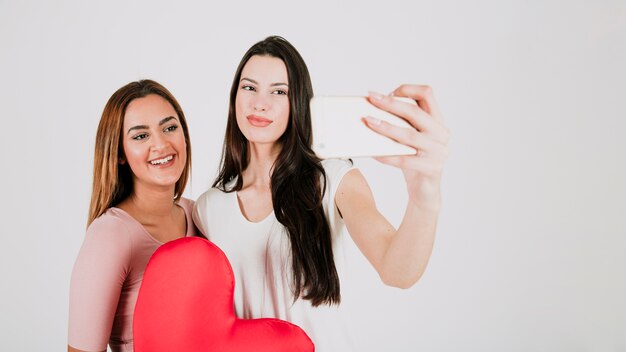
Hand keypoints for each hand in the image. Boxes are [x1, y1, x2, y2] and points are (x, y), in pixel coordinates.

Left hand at [364, 84, 449, 207]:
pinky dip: (386, 154)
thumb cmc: (415, 161)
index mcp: (438, 121)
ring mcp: (438, 151)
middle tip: (372, 98)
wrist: (425, 191)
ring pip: (408, 135)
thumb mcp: (413, 138)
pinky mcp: (430, 168)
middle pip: (415, 112)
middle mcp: (441, 134)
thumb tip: (375, 109)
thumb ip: (403, 123)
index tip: (389, 93)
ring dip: (385, 126)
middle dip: (390, 103)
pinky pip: (403, 159)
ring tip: (368, 121)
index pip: (428, 94)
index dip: (408, 89)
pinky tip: (373, 151)